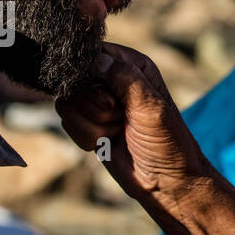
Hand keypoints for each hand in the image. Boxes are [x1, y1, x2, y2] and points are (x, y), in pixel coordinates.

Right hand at [56, 43, 211, 213]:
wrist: (164, 182)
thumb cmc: (167, 142)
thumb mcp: (150, 106)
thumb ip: (124, 78)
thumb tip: (95, 59)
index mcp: (133, 65)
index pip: (93, 53)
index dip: (94, 76)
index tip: (113, 99)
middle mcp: (113, 78)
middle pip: (75, 80)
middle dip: (95, 106)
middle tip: (120, 119)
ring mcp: (98, 101)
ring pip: (67, 102)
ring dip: (92, 125)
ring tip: (117, 131)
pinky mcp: (88, 122)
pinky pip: (67, 122)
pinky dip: (86, 137)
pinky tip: (107, 142)